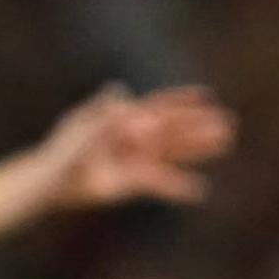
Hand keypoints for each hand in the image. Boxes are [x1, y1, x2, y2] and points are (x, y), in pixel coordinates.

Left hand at [36, 85, 236, 208]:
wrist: (50, 180)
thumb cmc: (61, 148)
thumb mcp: (81, 126)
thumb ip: (102, 110)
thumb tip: (119, 88)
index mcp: (122, 119)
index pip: (157, 106)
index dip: (181, 100)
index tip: (207, 95)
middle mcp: (134, 138)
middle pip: (172, 130)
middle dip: (198, 126)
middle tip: (228, 123)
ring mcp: (136, 159)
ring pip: (173, 153)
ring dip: (197, 150)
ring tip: (225, 144)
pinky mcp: (133, 182)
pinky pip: (160, 183)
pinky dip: (178, 187)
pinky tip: (200, 190)